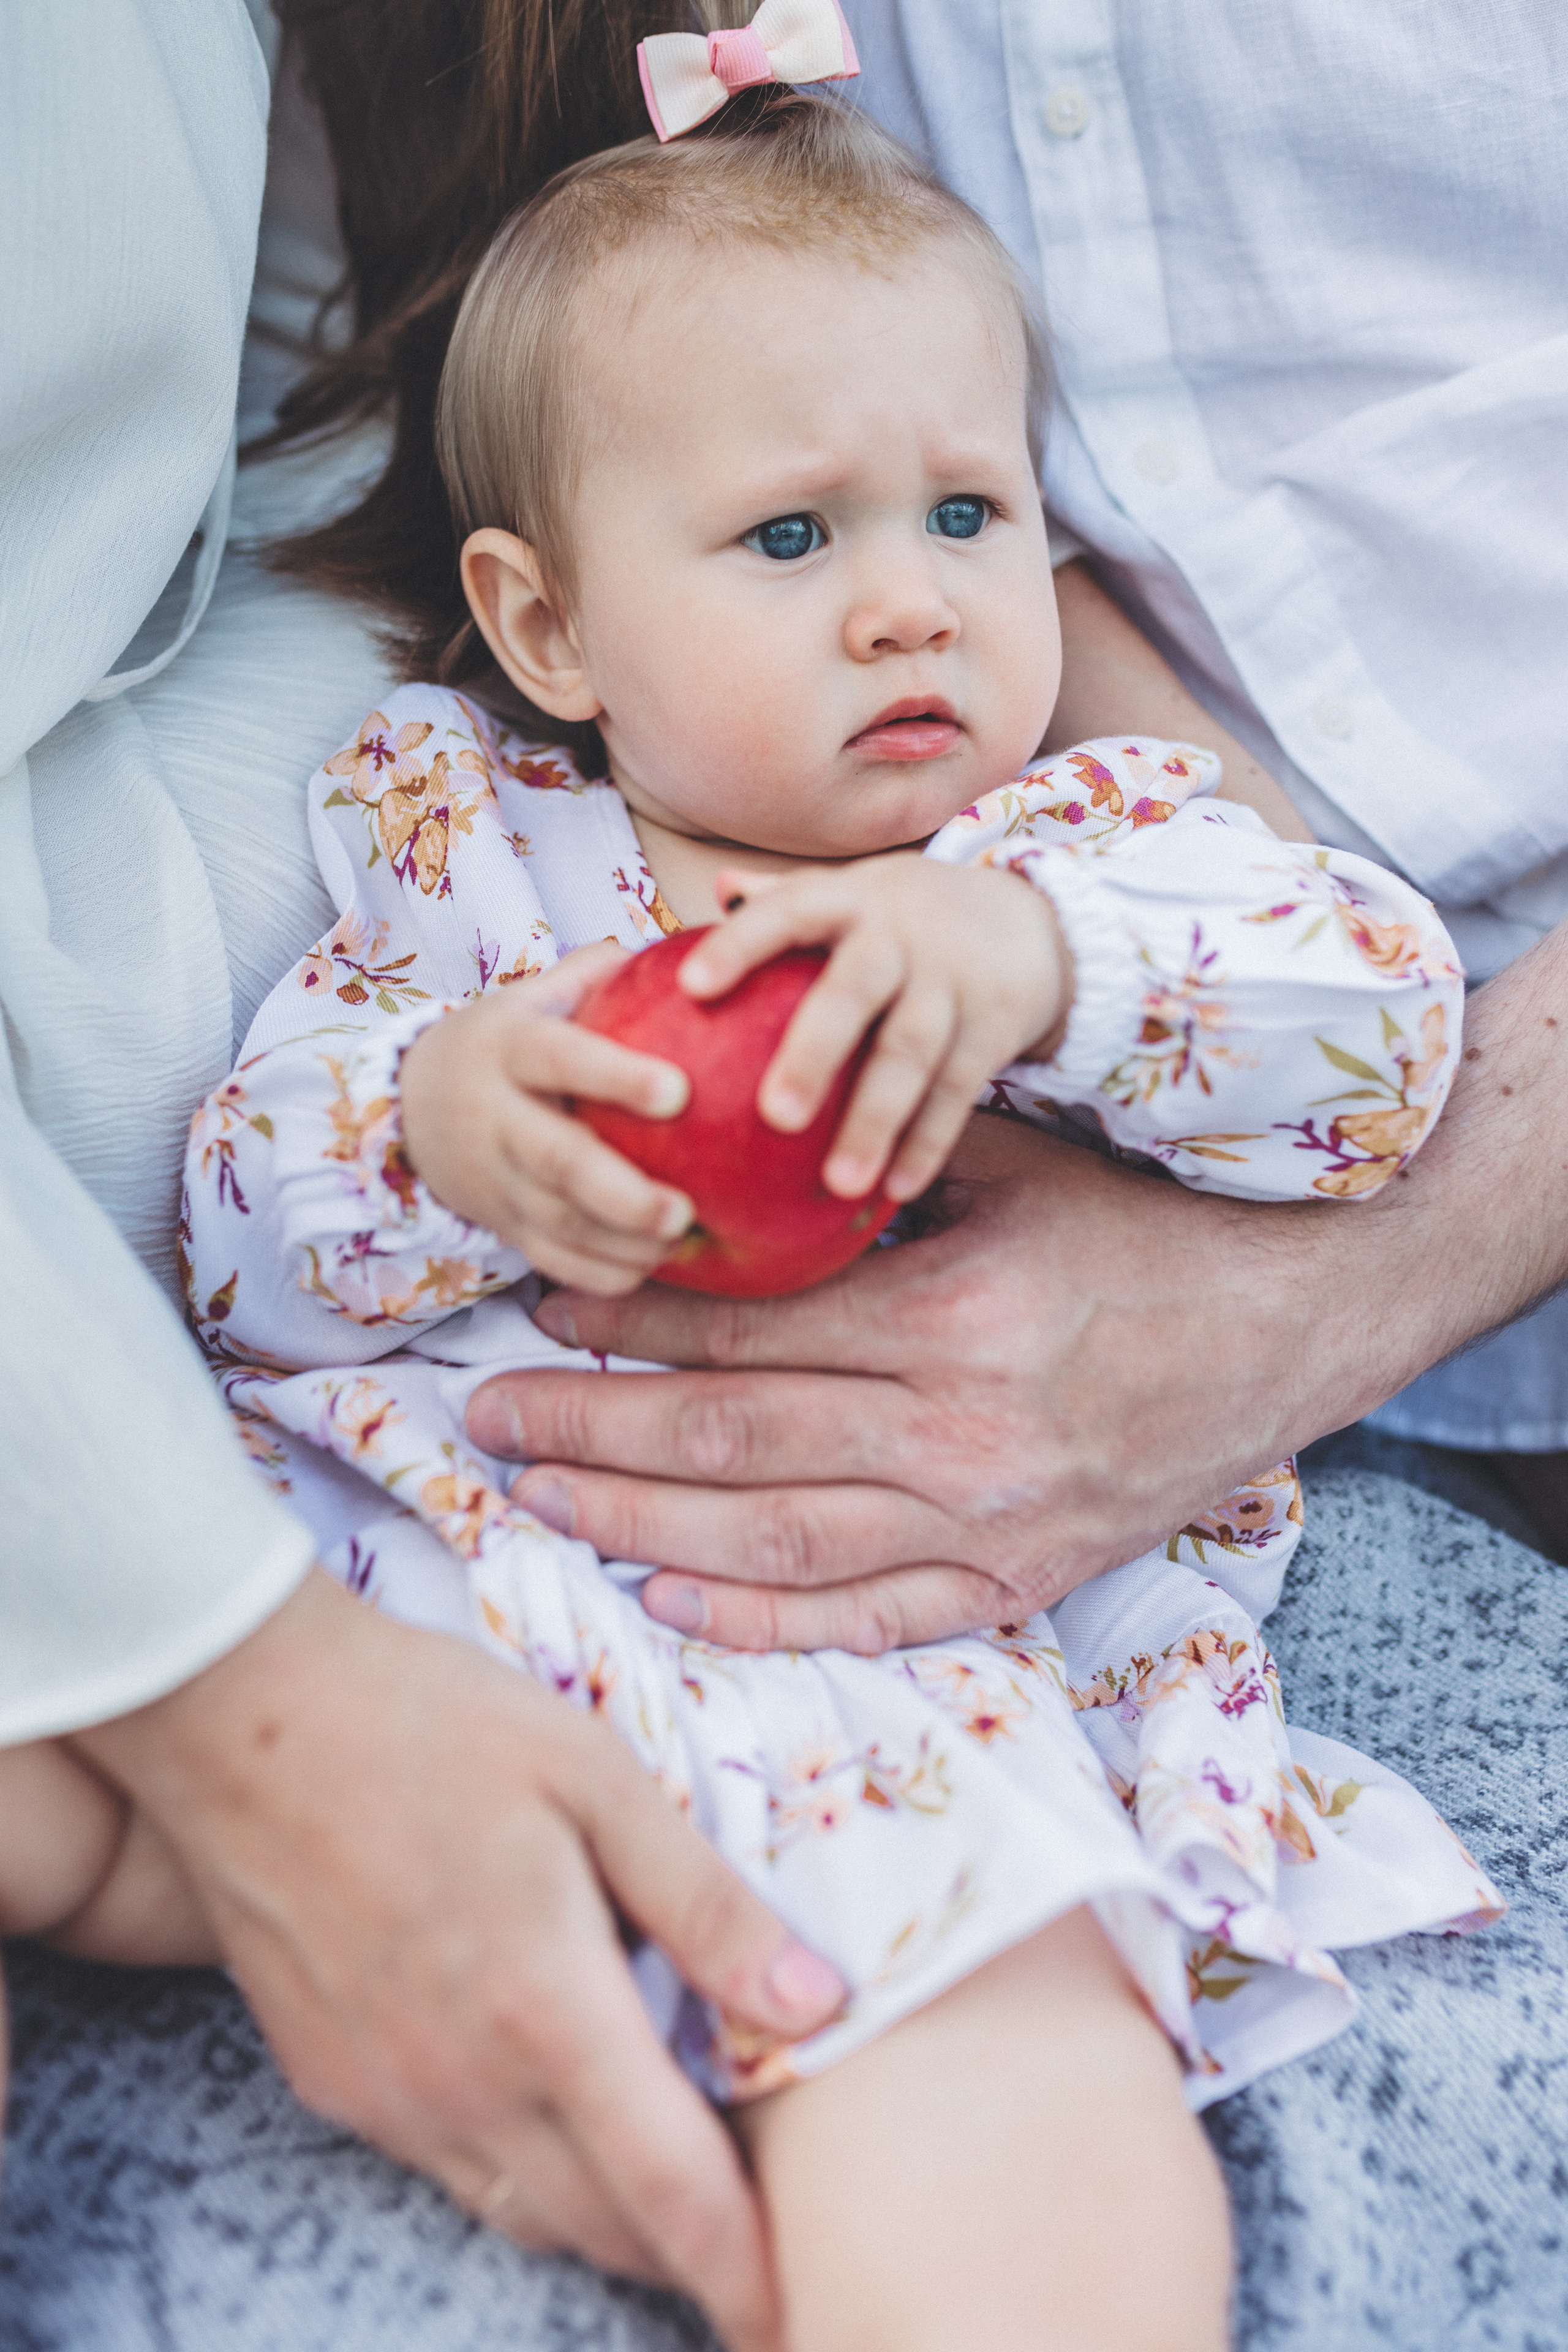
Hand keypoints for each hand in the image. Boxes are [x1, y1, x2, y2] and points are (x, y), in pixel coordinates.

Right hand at [73, 1570, 844, 2351]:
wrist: (240, 1714)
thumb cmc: (430, 1722)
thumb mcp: (597, 1777)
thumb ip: (705, 1903)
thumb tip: (820, 2001)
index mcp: (545, 2007)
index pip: (670, 2193)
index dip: (742, 2269)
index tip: (792, 2312)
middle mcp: (462, 2081)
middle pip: (602, 2227)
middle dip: (686, 2253)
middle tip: (753, 2233)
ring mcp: (387, 2092)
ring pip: (522, 2215)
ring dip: (604, 2220)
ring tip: (668, 2187)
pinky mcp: (330, 2080)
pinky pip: (449, 2171)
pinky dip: (522, 2177)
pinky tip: (553, 2114)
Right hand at [399, 943, 693, 1294]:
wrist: (409, 1106)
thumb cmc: (505, 1044)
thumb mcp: (533, 996)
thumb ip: (597, 972)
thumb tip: (686, 947)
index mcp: (511, 1048)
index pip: (560, 1058)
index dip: (615, 1075)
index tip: (679, 1090)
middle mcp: (497, 1117)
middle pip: (557, 1160)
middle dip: (621, 1192)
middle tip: (682, 1209)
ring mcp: (497, 1177)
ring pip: (557, 1220)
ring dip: (620, 1240)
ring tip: (680, 1239)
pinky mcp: (503, 1223)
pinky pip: (551, 1259)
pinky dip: (600, 1271)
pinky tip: (651, 1265)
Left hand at [464, 1111, 1433, 1651]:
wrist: (1290, 1329)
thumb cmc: (1146, 1237)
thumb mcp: (1018, 1172)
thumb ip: (881, 1170)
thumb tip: (738, 1156)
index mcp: (951, 1322)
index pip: (743, 1337)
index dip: (625, 1330)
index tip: (540, 1314)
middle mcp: (957, 1439)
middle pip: (727, 1447)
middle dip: (588, 1435)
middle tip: (485, 1422)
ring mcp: (987, 1528)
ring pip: (773, 1546)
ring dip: (639, 1527)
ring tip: (541, 1501)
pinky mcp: (1017, 1584)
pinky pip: (868, 1621)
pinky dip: (761, 1623)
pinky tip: (668, 1599)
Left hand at [681, 856, 1070, 1202]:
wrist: (1029, 920)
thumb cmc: (904, 917)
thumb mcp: (853, 894)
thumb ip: (786, 897)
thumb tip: (719, 891)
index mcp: (850, 900)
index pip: (790, 911)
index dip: (741, 944)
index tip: (692, 987)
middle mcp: (901, 936)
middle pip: (855, 989)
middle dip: (816, 1052)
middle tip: (775, 1116)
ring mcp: (952, 982)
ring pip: (911, 1053)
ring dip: (877, 1120)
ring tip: (839, 1184)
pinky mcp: (994, 1026)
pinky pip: (958, 1090)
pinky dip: (929, 1141)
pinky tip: (897, 1189)